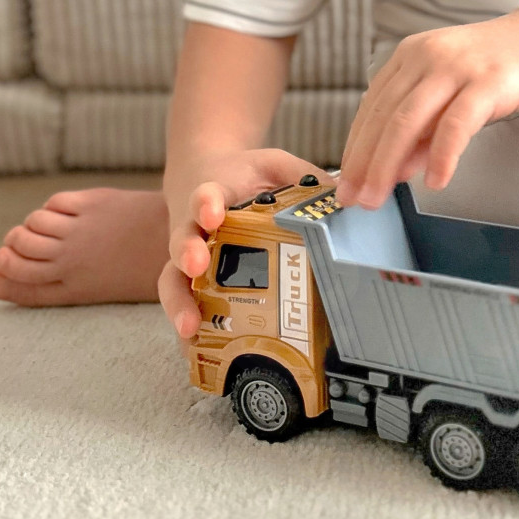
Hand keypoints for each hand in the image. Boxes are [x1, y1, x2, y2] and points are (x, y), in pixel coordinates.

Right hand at [158, 147, 328, 339]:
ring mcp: (189, 256)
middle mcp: (195, 227)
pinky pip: (184, 305)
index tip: (212, 213)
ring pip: (173, 279)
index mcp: (217, 194)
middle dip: (187, 252)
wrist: (210, 177)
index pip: (206, 194)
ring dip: (179, 302)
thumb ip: (305, 178)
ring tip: (189, 328)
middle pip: (182, 239)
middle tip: (195, 264)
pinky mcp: (190, 281)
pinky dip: (187, 329)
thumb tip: (346, 198)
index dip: (207, 203)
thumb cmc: (247, 177)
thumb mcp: (277, 167)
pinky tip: (195, 351)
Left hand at [335, 11, 518, 208]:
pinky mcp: (488, 80)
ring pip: (409, 120)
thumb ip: (422, 130)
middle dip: (363, 163)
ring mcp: (457, 67)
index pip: (371, 108)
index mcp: (410, 56)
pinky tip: (434, 182)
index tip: (344, 183)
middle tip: (352, 199)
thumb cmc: (498, 70)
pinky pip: (456, 123)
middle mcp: (426, 57)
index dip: (354, 148)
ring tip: (378, 198)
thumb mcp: (450, 96)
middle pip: (384, 117)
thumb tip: (392, 171)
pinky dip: (441, 155)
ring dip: (387, 164)